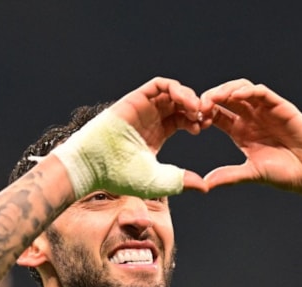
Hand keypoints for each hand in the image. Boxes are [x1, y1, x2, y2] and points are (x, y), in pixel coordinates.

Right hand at [51, 77, 213, 196]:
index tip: (206, 127)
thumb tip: (205, 187)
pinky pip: (159, 85)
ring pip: (171, 92)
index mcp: (156, 135)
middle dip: (196, 108)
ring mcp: (142, 108)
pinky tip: (186, 102)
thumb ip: (181, 181)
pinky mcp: (135, 99)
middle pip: (179, 104)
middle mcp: (150, 119)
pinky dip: (176, 89)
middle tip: (207, 116)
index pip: (182, 120)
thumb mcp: (158, 181)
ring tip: (198, 110)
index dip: (196, 121)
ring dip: (188, 97)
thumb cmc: (119, 176)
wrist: (94, 166)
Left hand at [201, 79, 301, 194]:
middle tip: (195, 106)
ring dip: (225, 90)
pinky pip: (262, 92)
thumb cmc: (286, 174)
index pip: (217, 115)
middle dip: (210, 99)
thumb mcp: (252, 173)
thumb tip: (204, 184)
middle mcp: (252, 118)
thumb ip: (229, 176)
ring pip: (241, 90)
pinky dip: (248, 91)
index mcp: (241, 131)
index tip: (191, 121)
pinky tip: (234, 96)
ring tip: (211, 99)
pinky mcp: (281, 107)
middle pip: (226, 98)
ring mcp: (266, 111)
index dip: (204, 114)